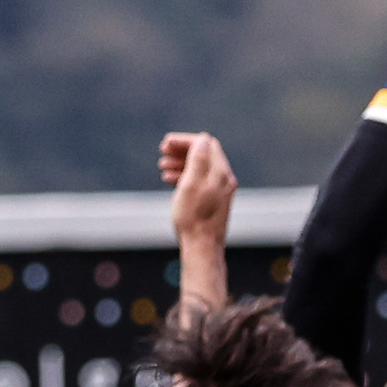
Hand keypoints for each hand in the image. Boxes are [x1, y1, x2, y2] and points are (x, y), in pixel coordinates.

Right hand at [158, 131, 235, 250]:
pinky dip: (185, 177)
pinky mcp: (214, 201)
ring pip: (200, 168)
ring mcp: (220, 190)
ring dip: (181, 164)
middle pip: (203, 154)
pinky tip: (171, 181)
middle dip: (182, 151)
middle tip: (163, 153)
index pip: (205, 144)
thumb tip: (202, 139)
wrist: (202, 247)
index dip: (185, 141)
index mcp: (220, 172)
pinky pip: (200, 181)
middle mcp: (223, 179)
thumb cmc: (194, 218)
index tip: (167, 144)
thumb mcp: (191, 183)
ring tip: (163, 168)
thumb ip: (198, 158)